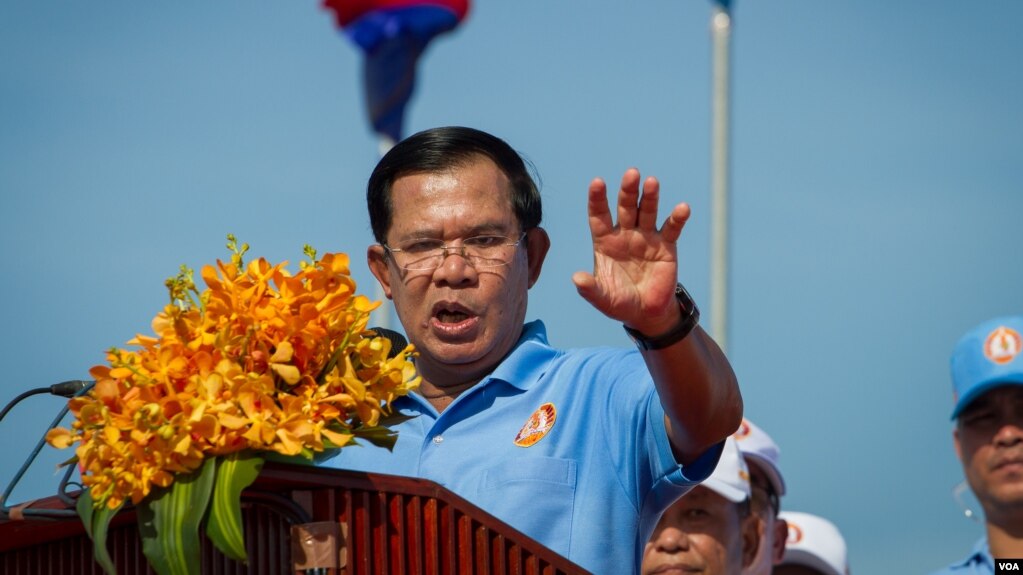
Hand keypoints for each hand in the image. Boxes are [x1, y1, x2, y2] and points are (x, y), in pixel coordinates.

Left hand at [572, 168, 690, 335]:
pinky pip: (672, 228)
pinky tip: (682, 208)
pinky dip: (677, 218)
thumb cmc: (620, 303)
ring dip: (650, 197)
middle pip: (626, 207)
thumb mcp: (602, 299)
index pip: (599, 215)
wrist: (646, 313)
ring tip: (652, 182)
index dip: (598, 199)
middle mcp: (625, 234)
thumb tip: (576, 278)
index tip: (597, 182)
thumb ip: (590, 289)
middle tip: (632, 173)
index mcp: (605, 241)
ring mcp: (646, 237)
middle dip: (628, 190)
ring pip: (647, 212)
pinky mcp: (666, 246)